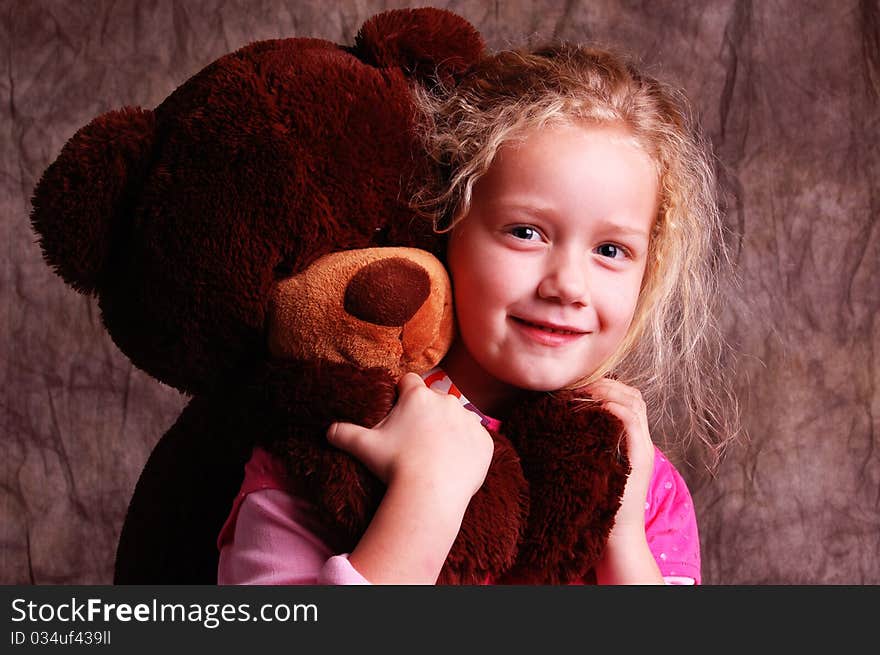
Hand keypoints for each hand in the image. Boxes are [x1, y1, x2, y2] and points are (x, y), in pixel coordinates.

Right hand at [327, 372, 493, 500]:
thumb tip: (328, 429)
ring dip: (449, 430)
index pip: (409, 382)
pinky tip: (454, 465)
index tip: (399, 410)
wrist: (429, 494)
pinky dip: (467, 448)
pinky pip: (476, 439)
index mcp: (418, 396)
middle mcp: (446, 400)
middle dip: (426, 414)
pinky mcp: (485, 440)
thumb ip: (344, 433)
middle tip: (415, 439)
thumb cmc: (395, 466)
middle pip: (434, 400)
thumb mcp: (364, 447)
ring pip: (457, 418)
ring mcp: (469, 420)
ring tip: (436, 454)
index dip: (402, 394)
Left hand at [584, 378, 663, 583]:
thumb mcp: (593, 466)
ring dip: (607, 392)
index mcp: (632, 440)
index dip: (605, 386)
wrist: (617, 536)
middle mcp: (641, 441)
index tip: (578, 386)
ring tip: (583, 393)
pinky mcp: (639, 458)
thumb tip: (558, 425)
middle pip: (633, 395)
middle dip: (605, 384)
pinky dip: (614, 409)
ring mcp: (642, 448)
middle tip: (578, 385)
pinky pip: (631, 422)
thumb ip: (586, 446)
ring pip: (634, 403)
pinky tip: (594, 409)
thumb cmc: (598, 503)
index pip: (627, 399)